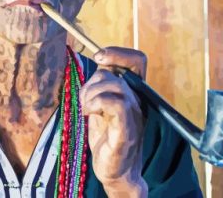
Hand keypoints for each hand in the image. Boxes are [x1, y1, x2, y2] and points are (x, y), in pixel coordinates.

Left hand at [79, 47, 147, 196]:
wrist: (114, 170)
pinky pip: (118, 106)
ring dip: (92, 93)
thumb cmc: (106, 135)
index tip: (99, 57)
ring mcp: (134, 116)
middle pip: (117, 73)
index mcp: (133, 92)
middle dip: (94, 81)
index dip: (118, 53)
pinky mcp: (126, 131)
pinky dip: (98, 103)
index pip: (136, 61)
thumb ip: (102, 83)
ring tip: (86, 108)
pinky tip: (88, 113)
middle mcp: (138, 101)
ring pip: (116, 86)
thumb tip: (99, 61)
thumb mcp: (101, 102)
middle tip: (85, 98)